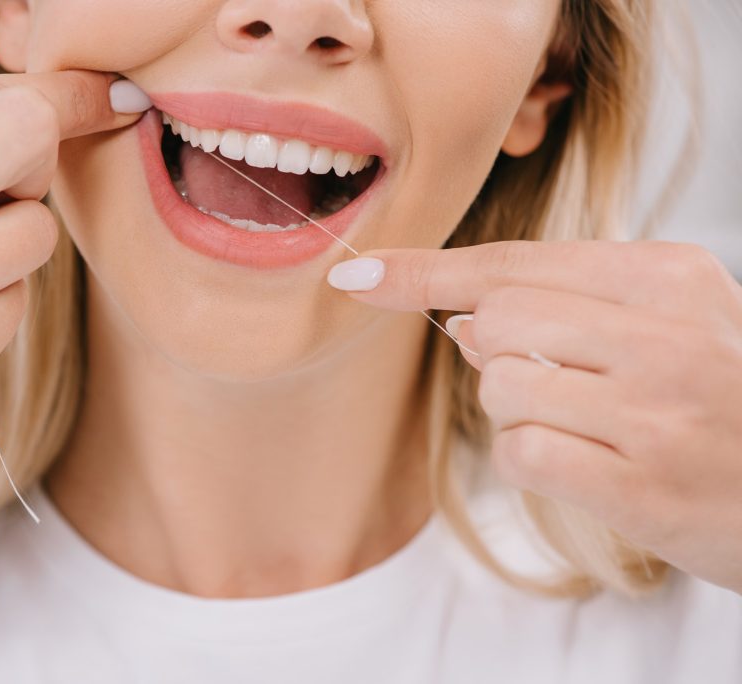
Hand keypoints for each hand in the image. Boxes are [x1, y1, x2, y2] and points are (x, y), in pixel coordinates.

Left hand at [329, 240, 741, 592]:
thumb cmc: (725, 403)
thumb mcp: (669, 326)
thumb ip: (567, 307)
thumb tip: (464, 318)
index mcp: (673, 278)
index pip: (514, 264)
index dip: (426, 270)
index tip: (361, 275)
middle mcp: (669, 335)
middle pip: (496, 320)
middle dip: (496, 354)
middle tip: (558, 378)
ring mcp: (658, 412)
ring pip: (501, 387)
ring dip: (522, 412)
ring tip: (594, 427)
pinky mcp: (642, 486)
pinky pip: (521, 454)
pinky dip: (532, 460)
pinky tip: (591, 467)